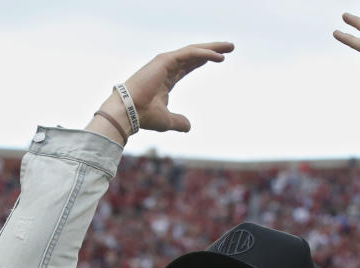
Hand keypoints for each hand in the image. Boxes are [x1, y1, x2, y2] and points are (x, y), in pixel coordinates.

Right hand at [90, 42, 233, 141]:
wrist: (129, 112)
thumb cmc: (144, 117)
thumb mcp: (167, 121)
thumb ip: (178, 122)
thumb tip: (189, 127)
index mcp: (166, 78)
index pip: (188, 66)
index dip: (203, 61)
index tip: (219, 59)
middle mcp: (166, 67)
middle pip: (193, 55)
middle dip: (212, 50)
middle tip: (230, 48)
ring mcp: (165, 62)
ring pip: (193, 51)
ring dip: (212, 48)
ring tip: (229, 47)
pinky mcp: (165, 61)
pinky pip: (189, 54)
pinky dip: (204, 54)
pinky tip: (218, 57)